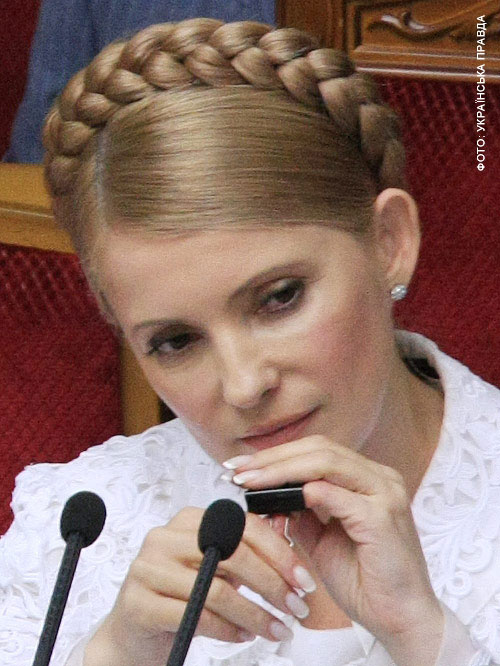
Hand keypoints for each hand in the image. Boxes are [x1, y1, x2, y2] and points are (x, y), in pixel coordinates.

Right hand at [84, 507, 314, 665]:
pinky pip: (197, 617)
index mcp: (186, 520)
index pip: (241, 526)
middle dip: (273, 585)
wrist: (133, 633)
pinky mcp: (139, 603)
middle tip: (296, 608)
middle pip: (233, 555)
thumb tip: (289, 537)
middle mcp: (164, 538)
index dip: (278, 552)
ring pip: (218, 590)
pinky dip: (229, 630)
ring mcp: (148, 569)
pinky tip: (245, 636)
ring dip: (256, 614)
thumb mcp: (214, 567)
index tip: (302, 579)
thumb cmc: (180, 595)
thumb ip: (244, 551)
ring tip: (278, 629)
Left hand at [227, 436, 443, 662]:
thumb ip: (300, 512)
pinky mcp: (383, 517)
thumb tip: (267, 495)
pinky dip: (308, 493)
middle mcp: (380, 478)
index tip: (240, 467)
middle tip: (237, 472)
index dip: (277, 455)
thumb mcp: (321, 540)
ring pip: (327, 463)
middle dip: (273, 459)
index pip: (317, 450)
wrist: (400, 619)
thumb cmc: (365, 580)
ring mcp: (385, 494)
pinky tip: (281, 501)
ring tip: (250, 482)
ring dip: (282, 471)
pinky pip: (339, 496)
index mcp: (367, 479)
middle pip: (319, 449)